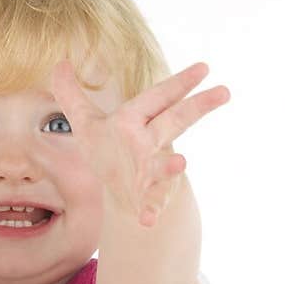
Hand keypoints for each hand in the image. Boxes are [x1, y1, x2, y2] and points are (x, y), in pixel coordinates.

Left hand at [50, 60, 229, 227]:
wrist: (121, 192)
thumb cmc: (109, 150)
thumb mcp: (86, 122)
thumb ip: (70, 94)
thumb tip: (59, 63)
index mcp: (136, 119)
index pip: (159, 96)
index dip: (180, 82)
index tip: (204, 68)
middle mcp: (148, 142)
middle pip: (175, 121)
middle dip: (198, 107)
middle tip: (225, 91)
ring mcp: (151, 170)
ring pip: (164, 165)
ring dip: (171, 165)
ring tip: (182, 163)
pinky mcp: (147, 197)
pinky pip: (151, 203)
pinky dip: (151, 211)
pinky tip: (147, 220)